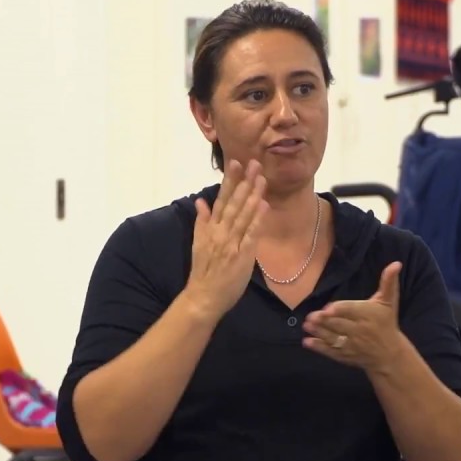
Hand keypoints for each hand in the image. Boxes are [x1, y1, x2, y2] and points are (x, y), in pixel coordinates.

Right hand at [185, 159, 268, 320]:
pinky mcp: (242, 255)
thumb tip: (201, 201)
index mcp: (210, 228)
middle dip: (244, 182)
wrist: (203, 297)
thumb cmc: (203, 272)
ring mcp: (231, 243)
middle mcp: (220, 232)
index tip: (236, 163)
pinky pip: (251, 234)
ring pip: (243, 215)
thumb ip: (201, 222)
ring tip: (261, 178)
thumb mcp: (197, 244)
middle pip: (233, 203)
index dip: (229, 181)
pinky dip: (257, 219)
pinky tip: (263, 205)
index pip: (221, 199)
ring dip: (252, 195)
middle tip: (254, 163)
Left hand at [302, 262, 404, 370]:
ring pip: (333, 338)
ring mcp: (352, 345)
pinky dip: (319, 347)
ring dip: (319, 332)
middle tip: (310, 316)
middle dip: (324, 321)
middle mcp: (360, 330)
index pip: (352, 311)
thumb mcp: (389, 301)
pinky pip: (331, 351)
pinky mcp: (346, 356)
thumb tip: (396, 263)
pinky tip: (307, 342)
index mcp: (369, 315)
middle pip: (340, 324)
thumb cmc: (386, 322)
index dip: (340, 310)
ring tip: (306, 326)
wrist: (389, 354)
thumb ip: (388, 282)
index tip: (327, 309)